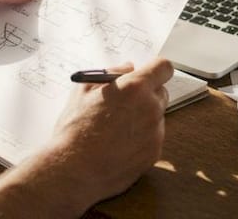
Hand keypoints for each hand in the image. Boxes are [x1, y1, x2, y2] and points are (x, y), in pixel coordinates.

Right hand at [42, 58, 174, 209]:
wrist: (73, 170)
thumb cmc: (75, 130)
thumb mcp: (84, 91)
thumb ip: (110, 73)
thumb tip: (128, 68)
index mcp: (135, 88)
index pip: (164, 68)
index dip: (155, 69)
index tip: (147, 73)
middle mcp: (150, 108)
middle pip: (162, 92)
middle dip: (147, 93)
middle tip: (125, 102)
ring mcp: (155, 133)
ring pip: (157, 116)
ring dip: (144, 117)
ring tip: (116, 128)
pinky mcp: (154, 154)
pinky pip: (153, 138)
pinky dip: (141, 138)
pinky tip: (119, 144)